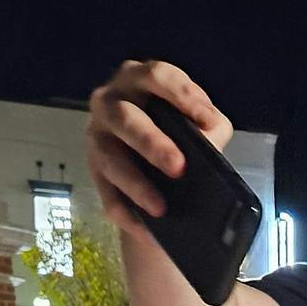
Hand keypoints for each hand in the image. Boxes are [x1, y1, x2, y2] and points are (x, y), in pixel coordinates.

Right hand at [87, 60, 232, 235]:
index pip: (157, 75)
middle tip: (178, 167)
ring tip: (160, 208)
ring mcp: (98, 137)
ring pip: (110, 158)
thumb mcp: (201, 124)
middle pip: (125, 117)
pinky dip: (127, 214)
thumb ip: (210, 123)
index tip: (205, 119)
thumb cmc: (180, 134)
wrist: (159, 170)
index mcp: (140, 80)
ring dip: (135, 183)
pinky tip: (147, 230)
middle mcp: (111, 102)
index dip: (181, 95)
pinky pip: (107, 195)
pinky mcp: (95, 173)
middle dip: (151, 143)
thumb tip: (211, 131)